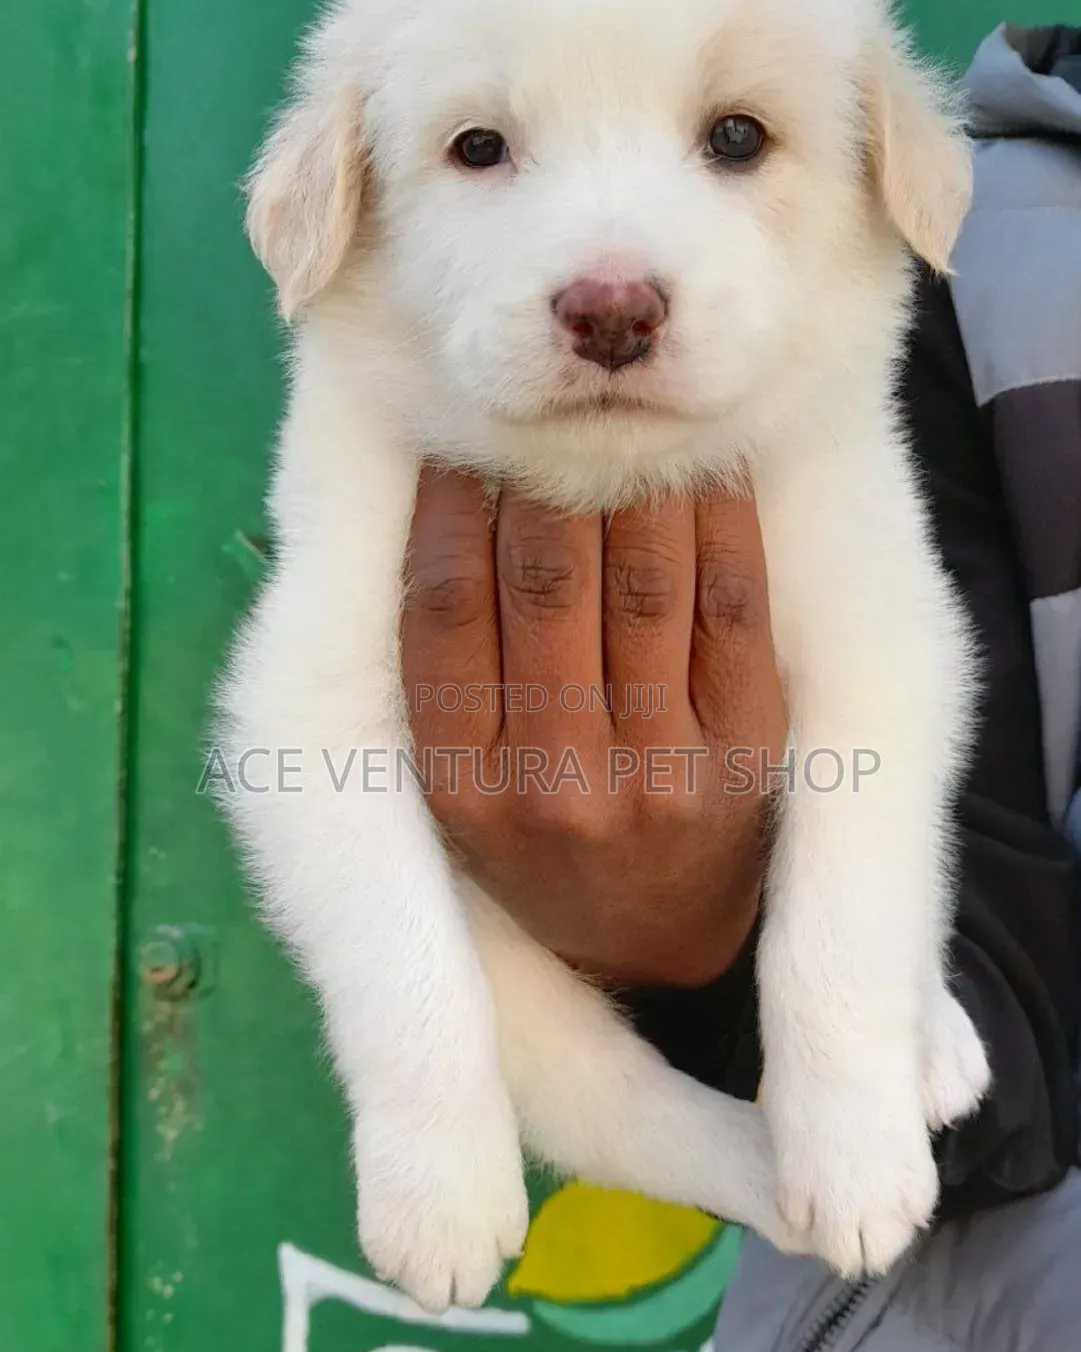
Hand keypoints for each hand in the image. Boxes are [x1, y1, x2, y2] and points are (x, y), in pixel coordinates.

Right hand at [402, 469, 786, 985]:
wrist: (650, 936)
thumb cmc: (534, 836)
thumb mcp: (457, 782)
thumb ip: (441, 667)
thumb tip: (439, 492)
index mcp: (462, 786)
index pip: (444, 609)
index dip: (448, 506)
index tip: (457, 444)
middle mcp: (557, 783)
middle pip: (546, 582)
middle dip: (542, 476)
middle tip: (546, 415)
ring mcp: (661, 770)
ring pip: (645, 577)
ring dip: (632, 478)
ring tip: (618, 422)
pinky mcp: (747, 748)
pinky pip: (732, 600)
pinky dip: (718, 515)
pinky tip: (704, 463)